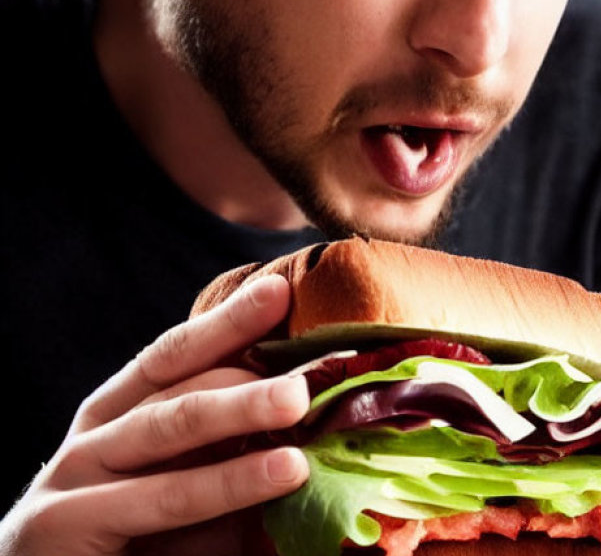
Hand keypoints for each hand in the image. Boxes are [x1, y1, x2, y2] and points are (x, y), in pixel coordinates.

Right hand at [0, 274, 310, 555]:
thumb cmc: (146, 554)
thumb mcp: (194, 493)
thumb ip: (235, 454)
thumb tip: (318, 412)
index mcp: (117, 418)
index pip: (174, 355)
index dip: (226, 321)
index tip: (279, 291)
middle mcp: (91, 439)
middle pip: (176, 384)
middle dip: (244, 366)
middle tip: (306, 361)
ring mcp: (70, 480)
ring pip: (168, 427)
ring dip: (240, 409)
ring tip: (298, 402)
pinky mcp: (60, 527)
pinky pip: (161, 498)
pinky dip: (228, 483)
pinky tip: (282, 471)